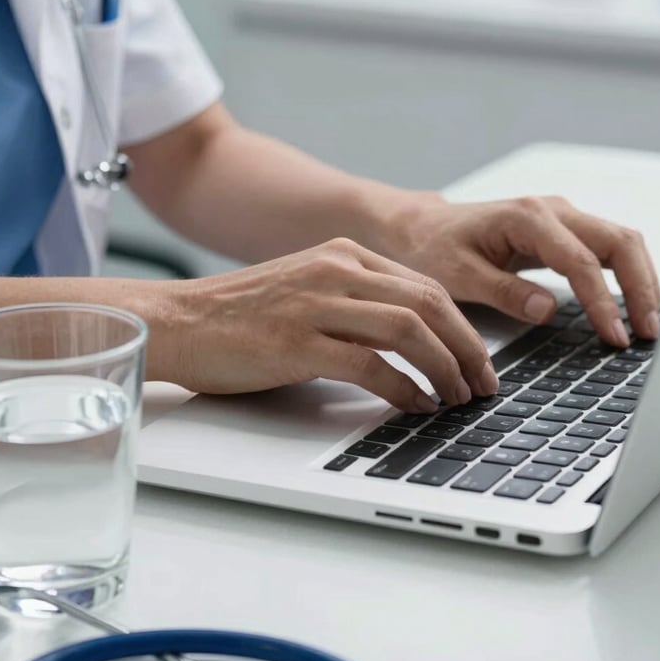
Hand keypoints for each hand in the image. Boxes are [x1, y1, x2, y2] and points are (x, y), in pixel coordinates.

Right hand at [157, 238, 496, 410]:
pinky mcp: (296, 342)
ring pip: (409, 330)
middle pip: (429, 305)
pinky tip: (415, 405)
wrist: (178, 321)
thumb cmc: (241, 316)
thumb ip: (356, 303)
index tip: (477, 362)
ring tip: (455, 399)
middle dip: (467, 350)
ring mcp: (316, 303)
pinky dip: (404, 388)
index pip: (426, 287)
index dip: (463, 329)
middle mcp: (335, 270)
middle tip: (481, 386)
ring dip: (444, 369)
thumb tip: (410, 342)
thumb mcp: (307, 289)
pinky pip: (371, 364)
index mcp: (343, 254)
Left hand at [387, 195, 659, 346]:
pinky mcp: (563, 232)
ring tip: (648, 324)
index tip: (615, 336)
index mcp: (527, 219)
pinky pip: (607, 249)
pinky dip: (625, 275)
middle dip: (641, 287)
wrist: (421, 227)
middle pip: (619, 242)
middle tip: (649, 332)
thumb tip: (549, 311)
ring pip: (621, 242)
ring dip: (640, 281)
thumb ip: (504, 292)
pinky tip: (631, 305)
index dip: (603, 302)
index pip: (582, 262)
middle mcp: (552, 211)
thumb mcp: (459, 275)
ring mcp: (561, 218)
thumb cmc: (433, 248)